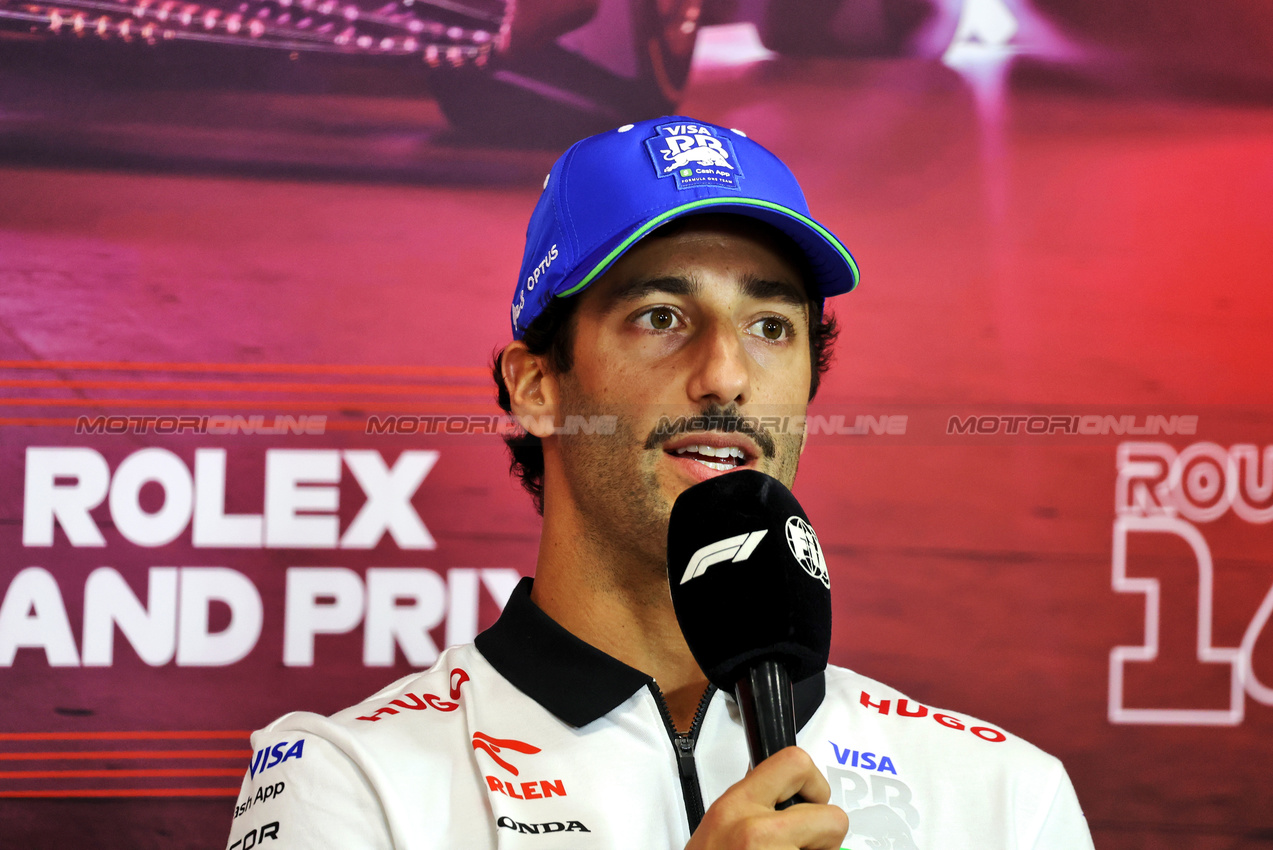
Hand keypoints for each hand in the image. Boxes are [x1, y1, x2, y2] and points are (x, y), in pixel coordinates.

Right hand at [686, 746, 848, 849]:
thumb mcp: (718, 826)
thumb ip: (750, 805)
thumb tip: (782, 790)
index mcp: (735, 806)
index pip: (794, 762)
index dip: (814, 783)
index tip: (811, 798)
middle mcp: (756, 831)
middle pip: (833, 817)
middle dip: (825, 834)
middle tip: (805, 843)